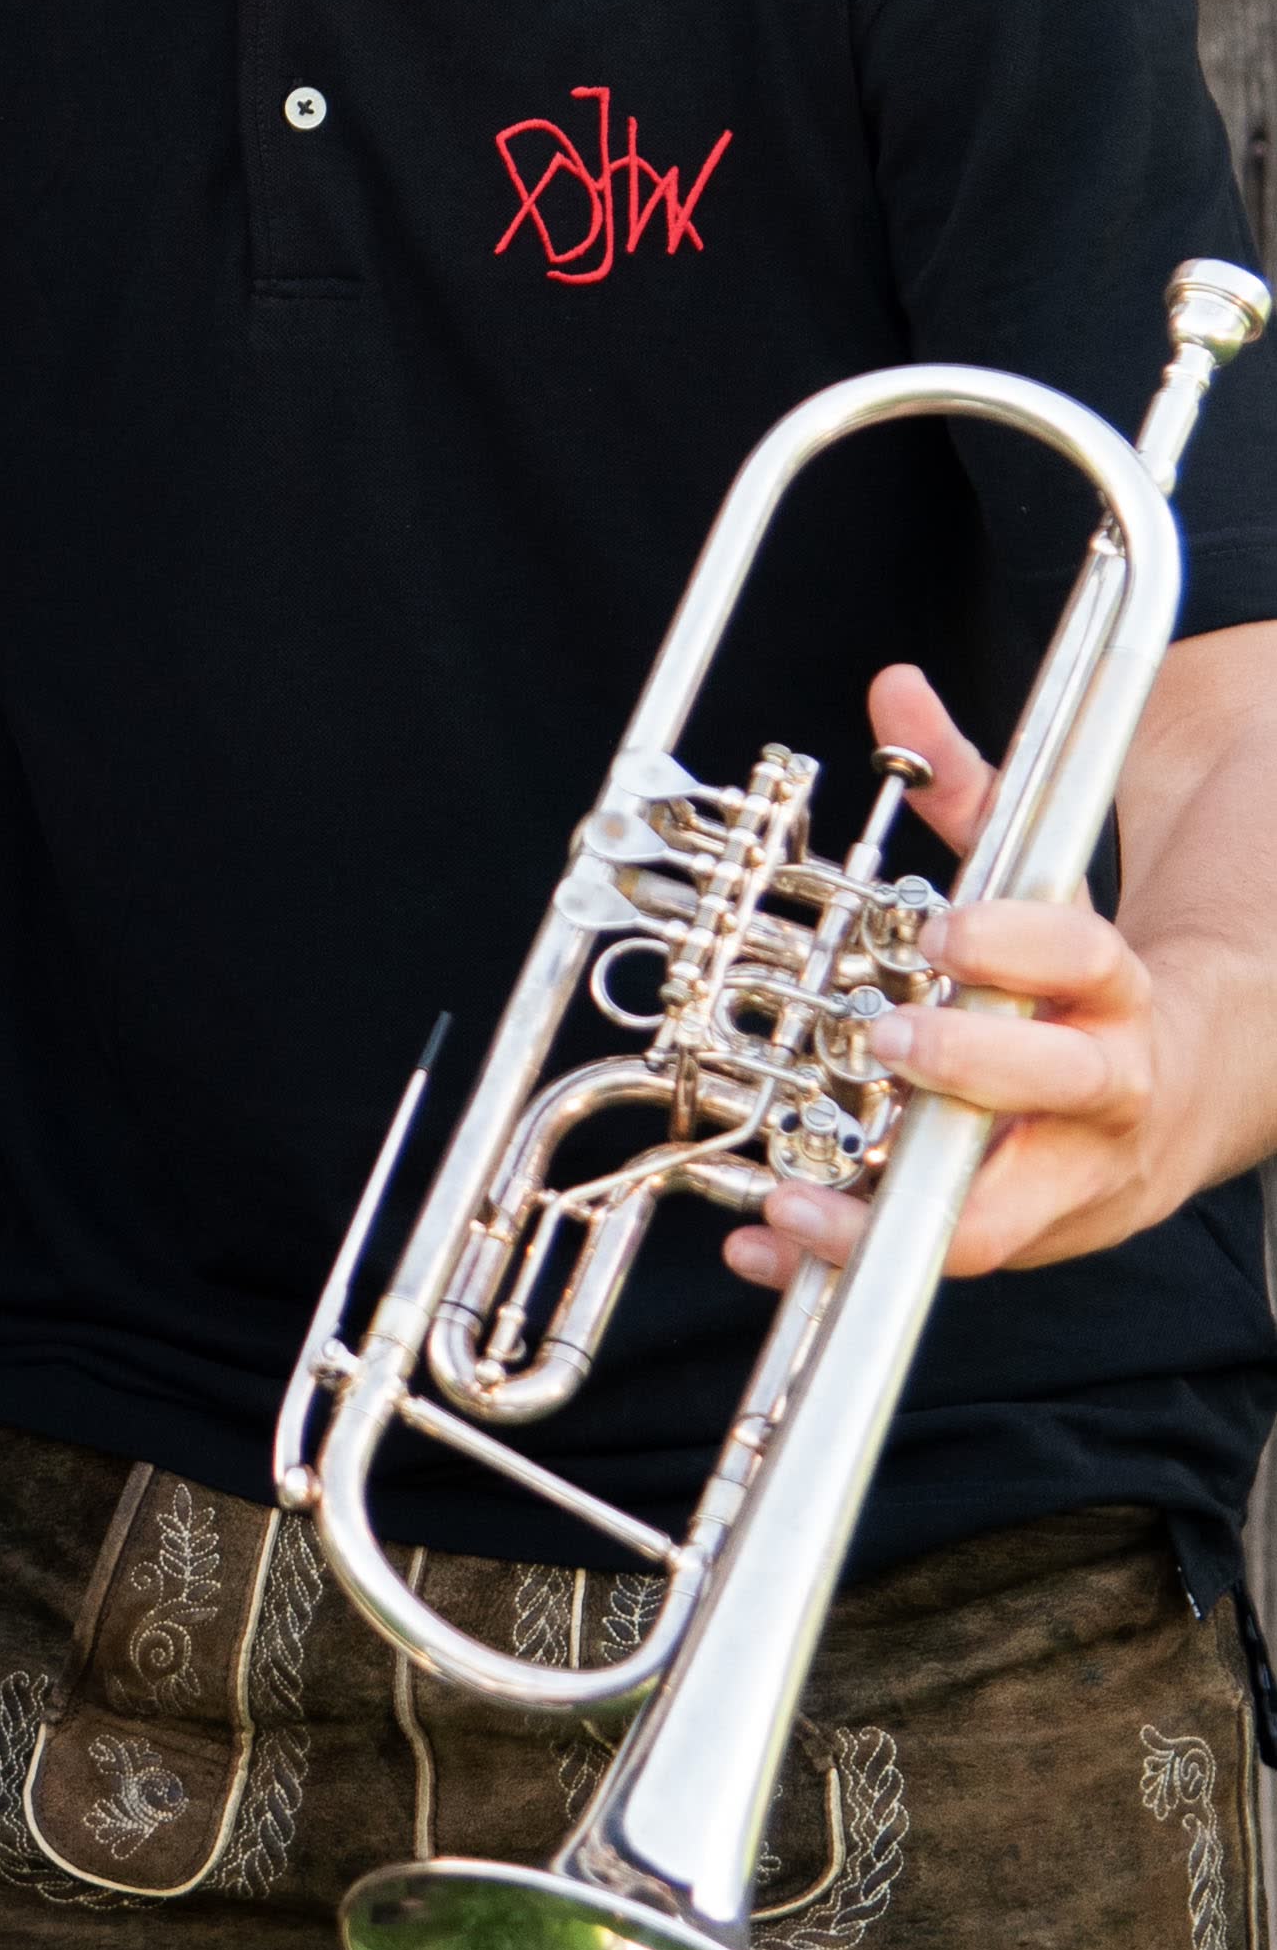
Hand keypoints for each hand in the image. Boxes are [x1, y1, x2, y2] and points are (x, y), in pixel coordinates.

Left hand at [719, 664, 1187, 1287]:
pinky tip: (769, 1244)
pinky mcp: (1024, 1241)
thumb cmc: (1081, 991)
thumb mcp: (1034, 884)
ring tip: (800, 1196)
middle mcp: (1106, 1091)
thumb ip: (968, 792)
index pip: (1088, 960)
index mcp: (1115, 994)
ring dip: (895, 1207)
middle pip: (1068, 1084)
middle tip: (884, 1041)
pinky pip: (936, 1260)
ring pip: (1003, 1211)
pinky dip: (846, 1256)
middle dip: (976, 1067)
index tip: (942, 930)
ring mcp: (1071, 1178)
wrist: (1180, 1101)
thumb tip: (896, 689)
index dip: (1019, 943)